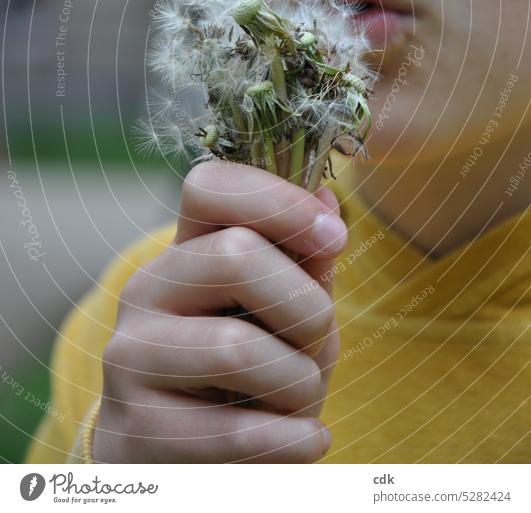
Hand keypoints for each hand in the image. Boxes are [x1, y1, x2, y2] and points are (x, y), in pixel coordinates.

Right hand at [93, 161, 346, 462]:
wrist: (189, 461)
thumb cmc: (251, 377)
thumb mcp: (286, 315)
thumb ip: (306, 263)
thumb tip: (326, 198)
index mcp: (185, 251)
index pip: (208, 186)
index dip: (277, 198)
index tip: (335, 237)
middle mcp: (147, 291)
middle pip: (236, 256)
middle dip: (308, 309)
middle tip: (314, 344)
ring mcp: (129, 358)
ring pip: (237, 347)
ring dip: (299, 382)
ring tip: (298, 400)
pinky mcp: (133, 430)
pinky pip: (236, 431)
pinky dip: (294, 440)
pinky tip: (304, 440)